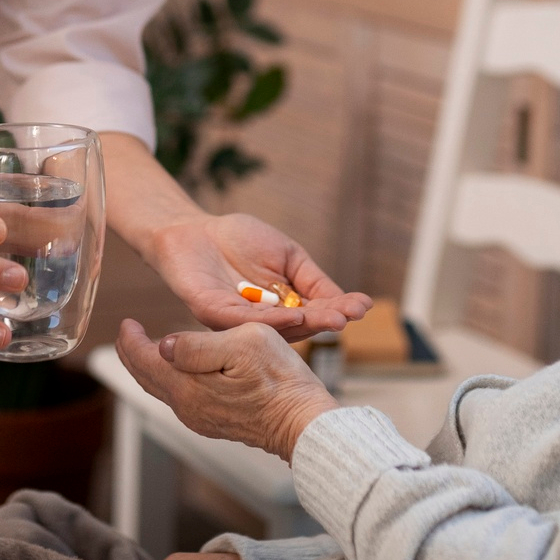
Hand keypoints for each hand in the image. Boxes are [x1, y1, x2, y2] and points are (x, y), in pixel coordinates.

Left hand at [116, 319, 340, 460]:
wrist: (305, 424)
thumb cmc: (281, 381)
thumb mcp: (244, 345)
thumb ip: (198, 345)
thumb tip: (164, 345)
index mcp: (187, 388)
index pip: (144, 360)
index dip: (131, 340)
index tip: (127, 322)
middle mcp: (188, 408)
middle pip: (147, 377)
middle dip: (133, 354)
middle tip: (128, 333)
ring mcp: (201, 419)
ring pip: (163, 388)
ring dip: (151, 366)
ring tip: (149, 347)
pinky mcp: (216, 422)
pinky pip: (181, 397)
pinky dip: (170, 377)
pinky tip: (181, 368)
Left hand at [150, 213, 371, 340]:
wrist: (195, 230)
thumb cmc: (240, 241)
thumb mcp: (288, 256)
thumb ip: (312, 278)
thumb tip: (345, 300)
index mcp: (282, 309)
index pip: (315, 312)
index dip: (339, 309)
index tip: (364, 305)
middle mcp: (262, 322)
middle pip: (299, 326)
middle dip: (326, 320)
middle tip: (349, 317)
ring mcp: (238, 322)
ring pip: (275, 329)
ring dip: (305, 323)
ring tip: (331, 318)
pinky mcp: (213, 313)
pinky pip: (244, 321)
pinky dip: (271, 320)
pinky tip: (294, 314)